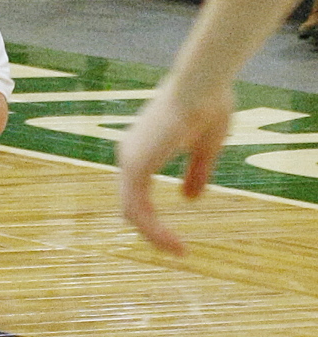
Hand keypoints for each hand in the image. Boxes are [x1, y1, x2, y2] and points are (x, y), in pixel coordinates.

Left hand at [118, 78, 233, 255]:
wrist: (202, 85)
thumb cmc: (207, 105)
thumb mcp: (204, 147)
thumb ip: (195, 173)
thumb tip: (189, 199)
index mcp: (143, 146)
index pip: (138, 192)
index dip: (153, 218)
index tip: (179, 239)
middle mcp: (130, 153)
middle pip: (131, 205)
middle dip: (152, 231)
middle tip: (178, 250)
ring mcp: (129, 159)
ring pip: (133, 212)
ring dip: (155, 236)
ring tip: (180, 251)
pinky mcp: (136, 166)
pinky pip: (139, 210)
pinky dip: (155, 231)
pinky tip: (177, 244)